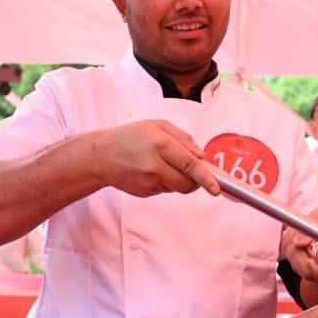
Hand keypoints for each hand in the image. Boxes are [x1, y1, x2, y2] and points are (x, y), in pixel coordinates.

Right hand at [93, 120, 220, 196]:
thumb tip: (201, 156)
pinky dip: (166, 182)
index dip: (206, 178)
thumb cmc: (129, 137)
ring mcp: (149, 181)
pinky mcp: (145, 192)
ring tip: (163, 164)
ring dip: (179, 179)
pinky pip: (165, 190)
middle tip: (193, 171)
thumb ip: (183, 138)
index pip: (190, 165)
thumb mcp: (157, 126)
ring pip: (177, 187)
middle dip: (196, 180)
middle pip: (187, 182)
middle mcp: (155, 165)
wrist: (100, 156)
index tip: (217, 188)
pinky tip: (151, 171)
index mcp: (161, 144)